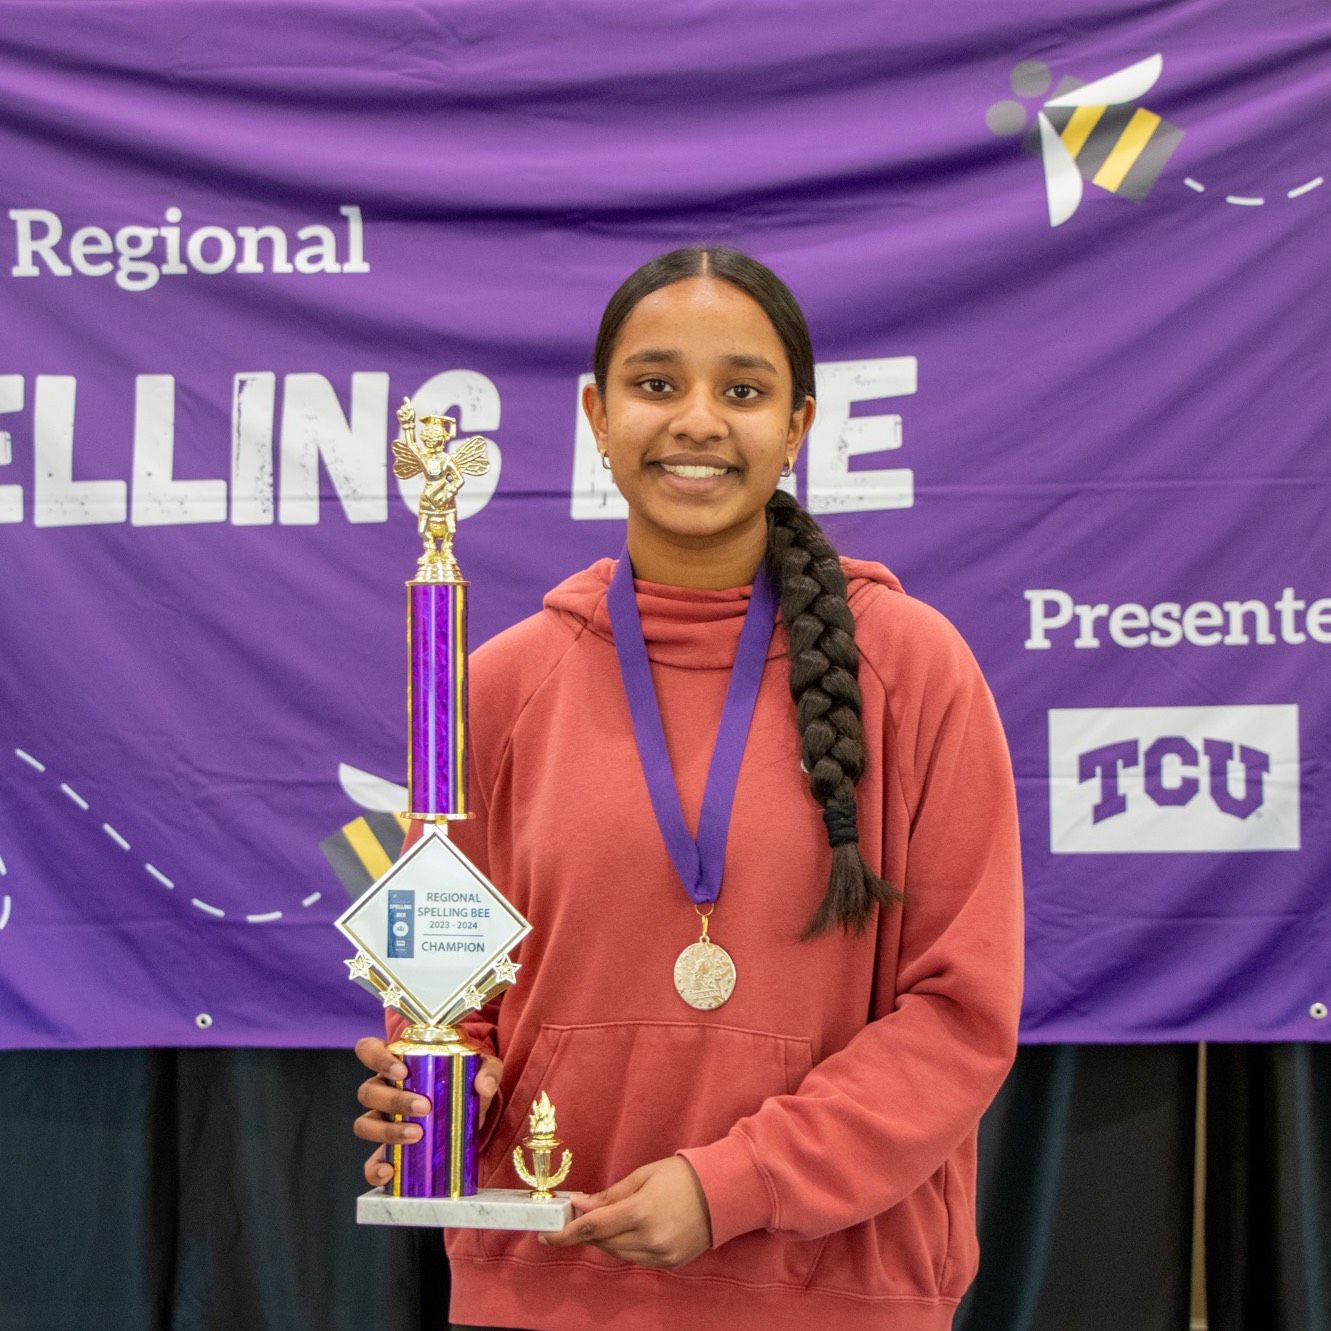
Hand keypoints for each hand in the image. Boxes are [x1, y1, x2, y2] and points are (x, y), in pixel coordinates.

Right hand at [353, 1036, 502, 1187]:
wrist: (472, 1116)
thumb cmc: (467, 1082)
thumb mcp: (482, 1068)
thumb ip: (487, 1070)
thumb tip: (483, 1086)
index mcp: (398, 1063)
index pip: (368, 1050)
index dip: (376, 1057)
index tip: (402, 1071)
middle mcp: (384, 1090)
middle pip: (368, 1091)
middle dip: (394, 1100)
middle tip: (424, 1107)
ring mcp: (382, 1120)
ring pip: (365, 1124)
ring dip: (388, 1130)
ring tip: (417, 1135)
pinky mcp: (388, 1150)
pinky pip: (370, 1162)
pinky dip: (374, 1169)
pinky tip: (389, 1172)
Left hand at [540, 1157, 712, 1268]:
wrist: (724, 1192)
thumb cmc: (682, 1176)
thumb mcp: (643, 1176)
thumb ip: (610, 1196)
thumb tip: (580, 1206)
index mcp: (641, 1212)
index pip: (594, 1228)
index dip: (566, 1234)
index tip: (545, 1236)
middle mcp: (650, 1239)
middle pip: (604, 1243)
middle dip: (586, 1232)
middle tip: (573, 1219)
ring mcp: (661, 1255)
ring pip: (618, 1253)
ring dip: (605, 1240)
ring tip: (604, 1221)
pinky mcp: (670, 1264)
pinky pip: (636, 1259)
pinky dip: (625, 1246)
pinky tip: (628, 1231)